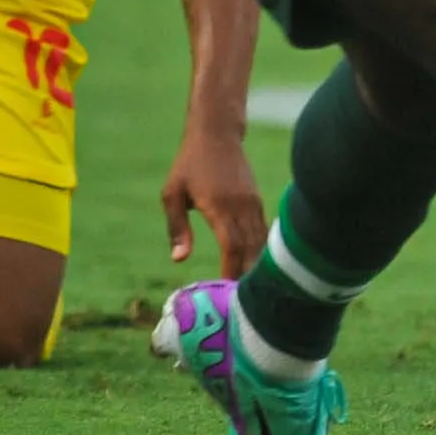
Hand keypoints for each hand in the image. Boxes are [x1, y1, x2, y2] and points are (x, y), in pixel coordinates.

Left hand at [161, 119, 268, 276]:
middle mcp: (241, 206)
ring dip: (255, 265)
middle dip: (247, 275)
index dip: (232, 269)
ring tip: (250, 291)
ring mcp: (253, 203)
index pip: (232, 244)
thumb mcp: (173, 193)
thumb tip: (179, 259)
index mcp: (220, 206)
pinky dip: (260, 251)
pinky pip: (263, 231)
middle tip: (242, 302)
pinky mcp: (257, 201)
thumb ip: (176, 228)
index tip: (228, 291)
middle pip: (250, 248)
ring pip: (260, 241)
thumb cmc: (189, 164)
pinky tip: (255, 267)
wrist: (217, 132)